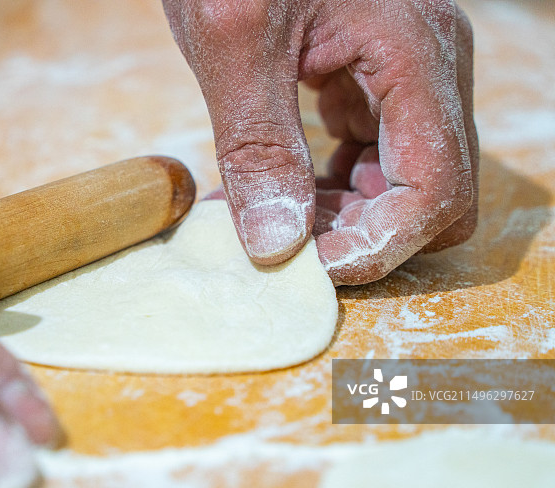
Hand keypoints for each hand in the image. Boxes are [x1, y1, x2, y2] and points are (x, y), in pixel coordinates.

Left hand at [163, 0, 477, 283]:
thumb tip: (276, 245)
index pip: (434, 187)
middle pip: (435, 195)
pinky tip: (274, 186)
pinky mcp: (371, 73)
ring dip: (345, 216)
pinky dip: (329, 185)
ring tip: (268, 217)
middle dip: (366, 234)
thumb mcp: (233, 38)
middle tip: (284, 241)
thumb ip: (257, 143)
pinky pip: (371, 152)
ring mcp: (404, 71)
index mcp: (415, 54)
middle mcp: (429, 66)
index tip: (306, 266)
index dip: (378, 244)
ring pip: (404, 180)